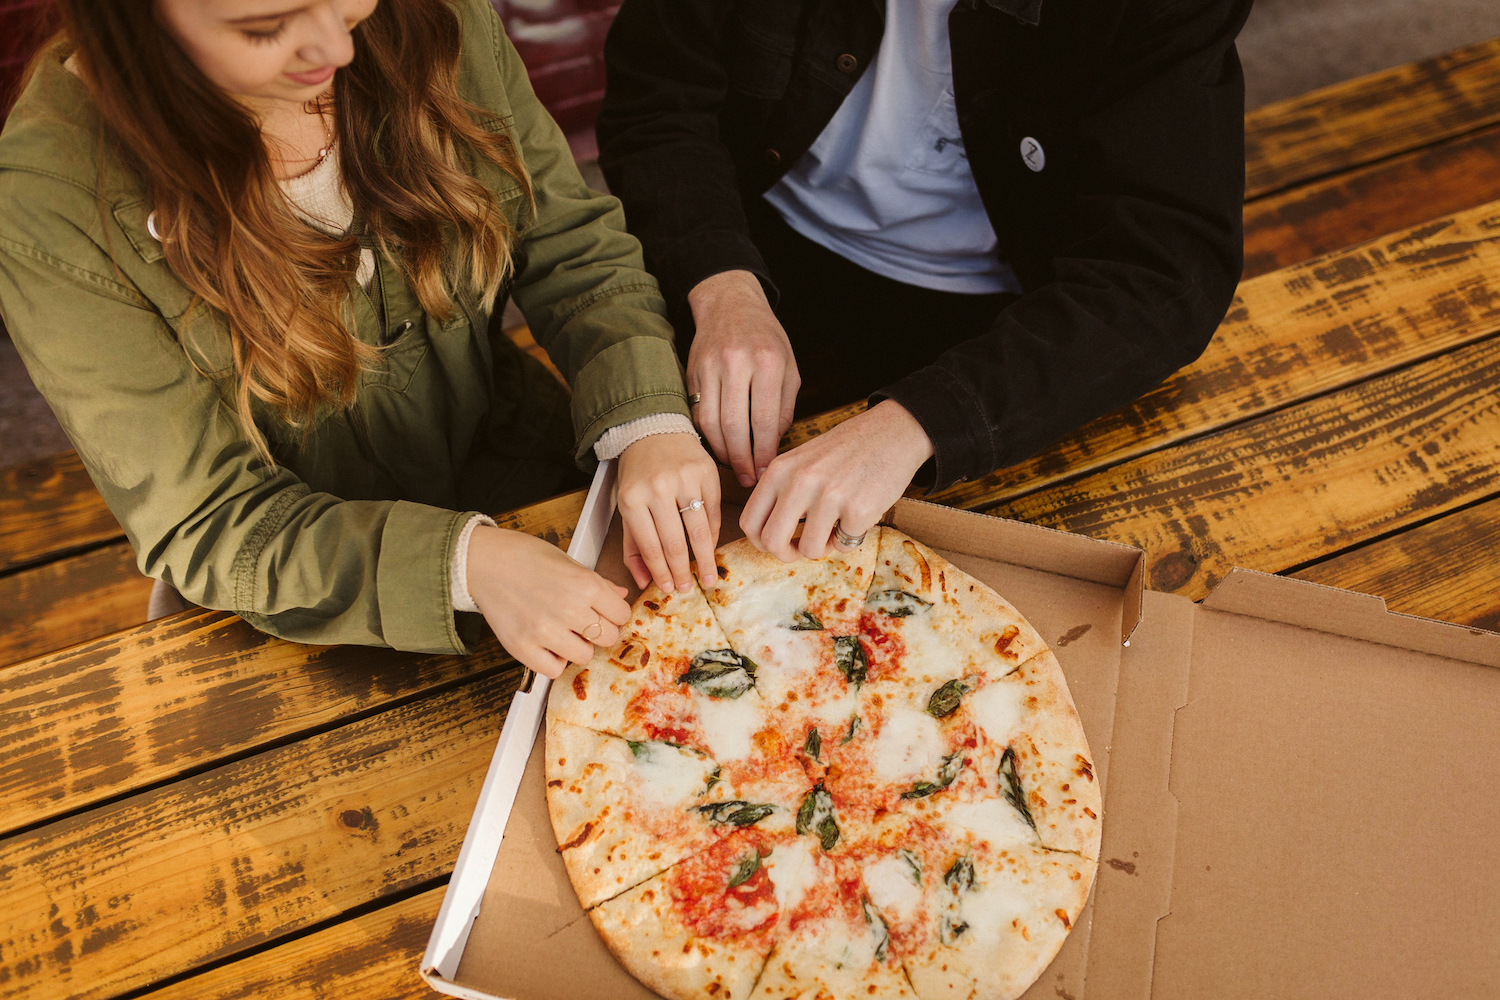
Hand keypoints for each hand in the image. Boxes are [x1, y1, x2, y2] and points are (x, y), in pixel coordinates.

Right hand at [466, 526, 631, 678]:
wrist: (483, 561)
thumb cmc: (524, 556)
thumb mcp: (568, 561)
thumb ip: (597, 582)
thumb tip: (620, 595)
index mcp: (585, 584)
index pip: (622, 615)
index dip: (614, 613)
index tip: (603, 612)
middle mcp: (569, 609)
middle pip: (608, 638)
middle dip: (599, 631)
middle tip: (582, 622)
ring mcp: (545, 631)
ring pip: (584, 656)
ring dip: (577, 646)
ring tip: (562, 631)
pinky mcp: (522, 647)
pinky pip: (554, 669)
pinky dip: (553, 660)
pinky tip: (546, 644)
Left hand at [617, 431, 722, 592]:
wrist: (653, 430)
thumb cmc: (638, 474)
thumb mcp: (626, 507)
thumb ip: (632, 546)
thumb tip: (644, 581)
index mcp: (632, 499)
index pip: (650, 545)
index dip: (661, 572)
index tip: (669, 588)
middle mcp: (658, 488)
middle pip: (675, 542)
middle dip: (683, 571)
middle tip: (689, 589)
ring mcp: (685, 479)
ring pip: (698, 530)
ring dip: (704, 559)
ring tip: (708, 577)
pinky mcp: (706, 472)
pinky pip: (712, 512)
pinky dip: (713, 534)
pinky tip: (710, 549)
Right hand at [686, 270, 799, 487]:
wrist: (730, 305)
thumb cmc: (766, 339)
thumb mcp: (788, 367)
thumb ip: (784, 407)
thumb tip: (772, 446)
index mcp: (767, 361)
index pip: (764, 420)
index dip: (764, 452)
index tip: (766, 471)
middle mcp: (736, 362)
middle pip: (734, 426)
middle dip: (742, 460)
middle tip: (749, 479)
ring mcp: (710, 367)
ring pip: (712, 423)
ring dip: (723, 452)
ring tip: (735, 467)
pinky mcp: (692, 372)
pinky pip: (699, 413)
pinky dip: (709, 435)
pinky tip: (720, 446)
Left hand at [740, 400, 933, 560]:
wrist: (894, 431)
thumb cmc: (847, 450)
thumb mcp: (802, 460)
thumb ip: (782, 491)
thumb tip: (765, 534)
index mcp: (780, 470)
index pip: (749, 522)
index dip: (761, 542)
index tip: (778, 542)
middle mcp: (799, 482)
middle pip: (772, 543)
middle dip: (787, 554)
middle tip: (803, 548)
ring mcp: (829, 496)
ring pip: (810, 550)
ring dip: (825, 546)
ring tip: (837, 526)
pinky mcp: (858, 510)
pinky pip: (845, 546)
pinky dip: (852, 538)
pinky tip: (860, 514)